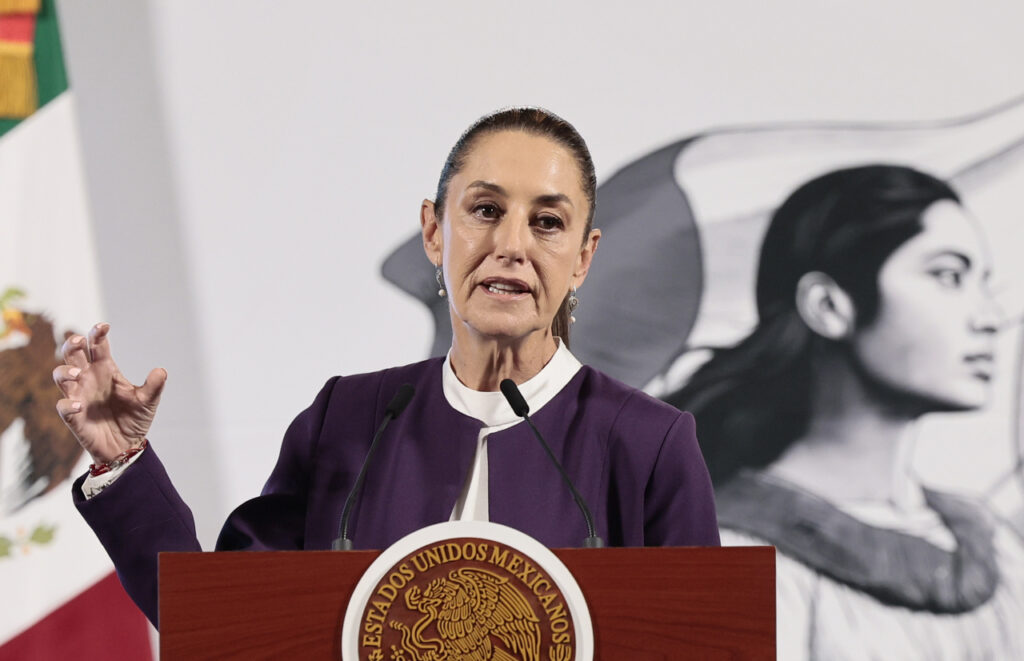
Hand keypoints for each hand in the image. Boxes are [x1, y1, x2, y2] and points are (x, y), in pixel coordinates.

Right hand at [53, 323, 165, 463]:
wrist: (126, 446)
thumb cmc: (134, 419)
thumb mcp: (148, 402)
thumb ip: (153, 386)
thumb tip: (161, 371)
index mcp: (106, 370)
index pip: (97, 346)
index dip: (97, 334)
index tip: (104, 326)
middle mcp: (89, 379)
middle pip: (72, 354)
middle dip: (72, 344)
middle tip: (79, 341)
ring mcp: (79, 395)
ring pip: (61, 375)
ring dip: (66, 371)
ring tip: (78, 373)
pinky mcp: (74, 416)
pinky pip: (63, 406)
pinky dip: (68, 404)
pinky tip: (79, 405)